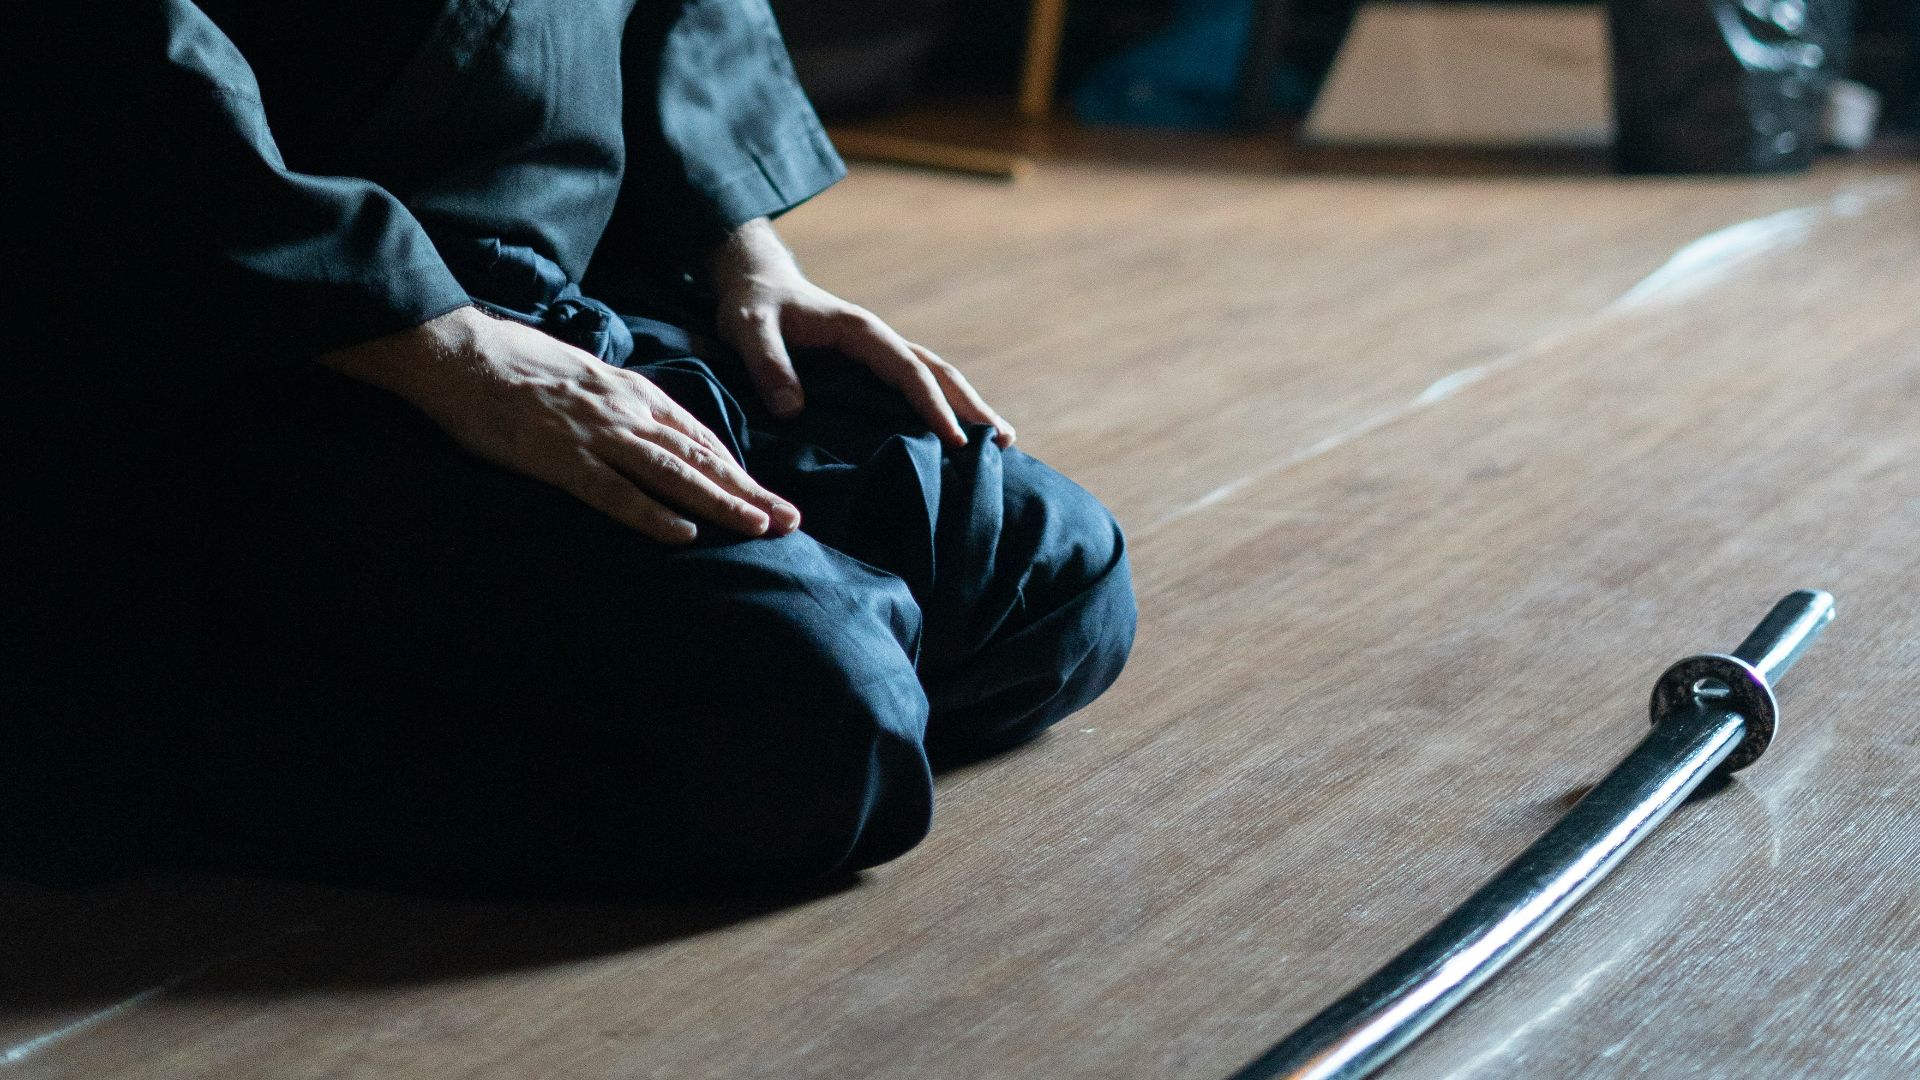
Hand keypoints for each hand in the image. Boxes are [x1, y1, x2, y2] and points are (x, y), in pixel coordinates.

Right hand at [318, 306, 800, 543]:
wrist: (458, 351)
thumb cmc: (514, 365)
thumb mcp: (583, 375)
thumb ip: (618, 403)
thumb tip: (646, 428)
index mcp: (630, 391)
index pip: (698, 435)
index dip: (736, 467)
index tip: (768, 492)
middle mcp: (624, 410)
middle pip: (699, 456)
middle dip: (748, 490)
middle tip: (790, 518)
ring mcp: (594, 434)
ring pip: (672, 474)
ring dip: (720, 503)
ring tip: (758, 527)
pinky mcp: (560, 458)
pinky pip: (614, 492)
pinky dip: (651, 514)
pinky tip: (684, 534)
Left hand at [708, 217, 1014, 448]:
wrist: (755, 283)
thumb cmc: (752, 306)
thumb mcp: (748, 330)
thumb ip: (768, 365)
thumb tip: (793, 410)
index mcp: (861, 332)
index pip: (908, 372)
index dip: (933, 406)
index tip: (955, 440)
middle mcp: (880, 341)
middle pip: (938, 373)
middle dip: (971, 407)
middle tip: (1006, 441)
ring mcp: (879, 354)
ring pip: (934, 378)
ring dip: (966, 407)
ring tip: (1001, 442)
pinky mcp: (872, 367)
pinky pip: (915, 388)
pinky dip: (942, 409)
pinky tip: (955, 435)